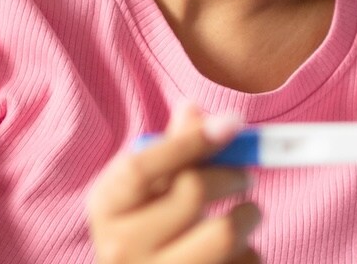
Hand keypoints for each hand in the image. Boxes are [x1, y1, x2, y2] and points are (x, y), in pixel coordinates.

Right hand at [87, 105, 261, 263]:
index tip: (232, 123)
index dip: (189, 141)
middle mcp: (121, 248)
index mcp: (106, 207)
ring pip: (225, 233)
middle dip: (233, 175)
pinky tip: (235, 253)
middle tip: (245, 176)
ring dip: (248, 216)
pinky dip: (250, 252)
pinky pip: (245, 263)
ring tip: (244, 216)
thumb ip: (169, 149)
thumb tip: (193, 109)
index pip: (142, 166)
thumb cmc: (146, 229)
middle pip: (192, 192)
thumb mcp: (145, 189)